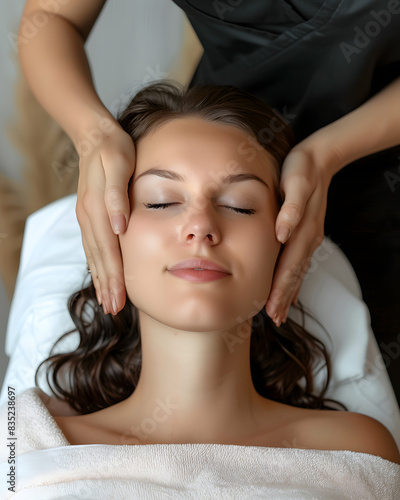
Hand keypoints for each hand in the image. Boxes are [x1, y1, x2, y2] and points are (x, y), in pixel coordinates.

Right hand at [75, 122, 134, 315]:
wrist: (95, 137)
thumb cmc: (114, 150)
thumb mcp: (119, 164)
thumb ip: (117, 195)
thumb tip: (119, 226)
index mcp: (98, 209)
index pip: (108, 251)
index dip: (114, 277)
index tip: (119, 300)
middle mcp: (89, 217)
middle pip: (99, 259)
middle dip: (107, 286)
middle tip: (114, 311)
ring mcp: (86, 217)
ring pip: (93, 255)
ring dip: (100, 280)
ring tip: (106, 302)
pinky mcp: (89, 215)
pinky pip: (92, 246)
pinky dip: (96, 265)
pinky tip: (101, 275)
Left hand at [265, 146, 332, 325]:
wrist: (318, 159)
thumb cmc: (301, 169)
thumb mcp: (296, 183)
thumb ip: (290, 209)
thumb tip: (281, 234)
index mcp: (302, 230)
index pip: (288, 267)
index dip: (280, 290)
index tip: (271, 309)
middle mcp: (307, 239)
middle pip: (294, 275)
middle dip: (283, 298)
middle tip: (274, 319)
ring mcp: (309, 238)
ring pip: (298, 271)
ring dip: (289, 293)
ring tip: (280, 312)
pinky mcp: (306, 233)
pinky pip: (300, 262)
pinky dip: (295, 279)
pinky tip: (292, 289)